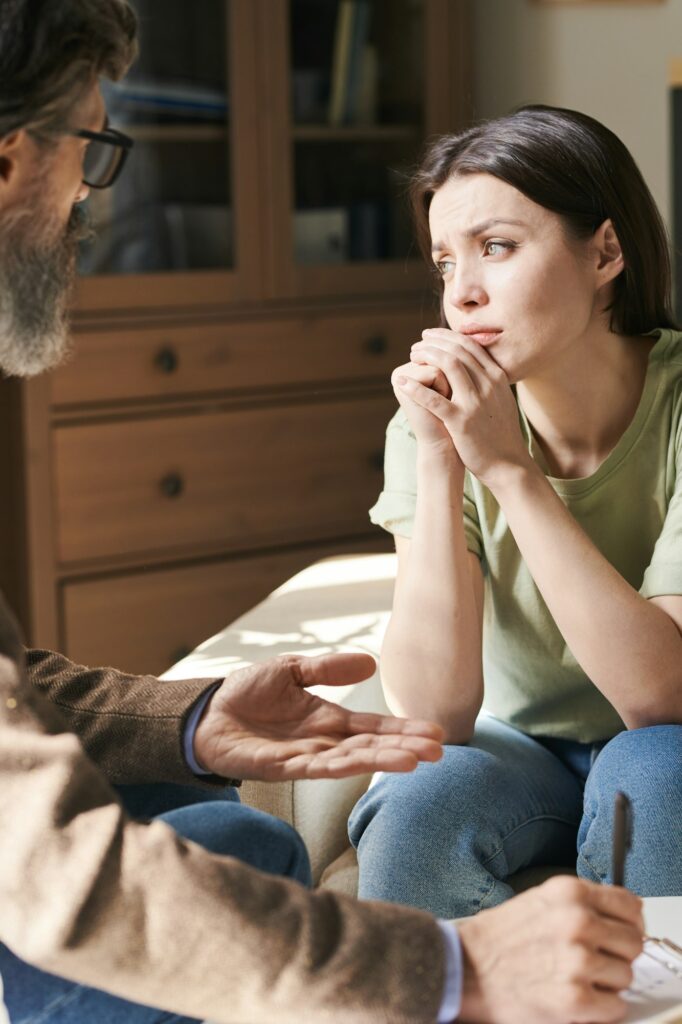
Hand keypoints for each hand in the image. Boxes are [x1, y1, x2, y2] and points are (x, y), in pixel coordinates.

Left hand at [193, 653, 444, 780]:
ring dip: (381, 761)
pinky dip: (339, 765)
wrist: (205, 713)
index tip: (436, 733)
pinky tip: (362, 764)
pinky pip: (313, 766)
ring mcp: (303, 756)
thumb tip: (371, 662)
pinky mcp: (279, 767)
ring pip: (349, 760)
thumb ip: (328, 669)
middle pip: (369, 747)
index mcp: (328, 719)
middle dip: (403, 748)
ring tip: (414, 760)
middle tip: (439, 751)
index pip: (373, 727)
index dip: (402, 730)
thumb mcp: (292, 670)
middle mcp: (322, 741)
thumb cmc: (247, 694)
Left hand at [401, 328, 530, 487]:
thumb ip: (490, 381)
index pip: (470, 345)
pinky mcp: (461, 421)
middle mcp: (488, 385)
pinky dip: (415, 387)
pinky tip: (402, 382)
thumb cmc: (501, 434)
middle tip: (418, 344)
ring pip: (447, 365)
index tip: (431, 336)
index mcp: (497, 378)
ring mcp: (475, 402)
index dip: (447, 336)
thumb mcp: (502, 401)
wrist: (508, 464)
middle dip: (433, 343)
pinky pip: (433, 399)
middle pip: (457, 350)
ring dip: (425, 356)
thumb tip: (476, 366)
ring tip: (412, 356)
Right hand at [456, 876, 644, 1023]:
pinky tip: (577, 998)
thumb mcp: (541, 899)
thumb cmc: (500, 937)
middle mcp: (578, 922)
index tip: (624, 933)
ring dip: (608, 983)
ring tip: (578, 979)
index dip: (631, 923)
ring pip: (627, 976)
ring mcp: (578, 960)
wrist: (466, 968)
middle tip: (597, 961)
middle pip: (634, 942)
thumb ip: (581, 904)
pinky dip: (602, 1009)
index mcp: (570, 893)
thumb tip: (623, 917)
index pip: (630, 905)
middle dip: (619, 954)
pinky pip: (616, 1008)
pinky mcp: (576, 998)